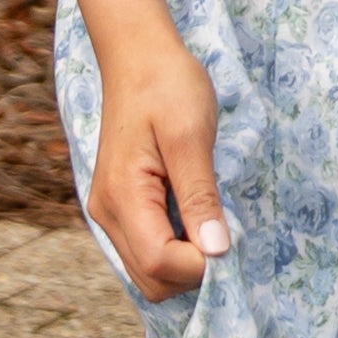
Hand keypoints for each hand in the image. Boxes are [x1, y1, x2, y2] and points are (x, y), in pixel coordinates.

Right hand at [90, 28, 233, 300]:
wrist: (138, 57)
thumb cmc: (168, 86)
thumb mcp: (191, 136)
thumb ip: (200, 196)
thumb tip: (216, 252)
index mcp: (123, 197)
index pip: (160, 264)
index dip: (201, 264)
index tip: (230, 235)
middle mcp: (107, 214)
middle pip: (152, 281)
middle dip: (193, 270)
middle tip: (223, 229)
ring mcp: (109, 214)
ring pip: (149, 273)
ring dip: (185, 262)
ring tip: (210, 220)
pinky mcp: (120, 209)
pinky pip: (147, 252)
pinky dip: (175, 250)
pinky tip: (195, 218)